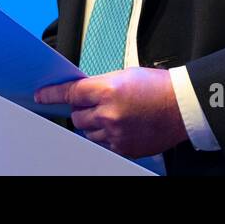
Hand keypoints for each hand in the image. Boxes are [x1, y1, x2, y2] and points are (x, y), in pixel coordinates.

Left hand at [34, 67, 188, 157]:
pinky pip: (103, 145)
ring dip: (93, 124)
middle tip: (95, 104)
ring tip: (112, 115)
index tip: (41, 96)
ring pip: (88, 132)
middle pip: (78, 116)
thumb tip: (84, 92)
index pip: (71, 93)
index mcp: (108, 90)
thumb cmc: (158, 87)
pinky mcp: (124, 149)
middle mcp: (109, 114)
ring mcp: (116, 134)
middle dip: (82, 110)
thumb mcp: (126, 75)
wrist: (183, 107)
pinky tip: (120, 127)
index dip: (52, 95)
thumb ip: (102, 85)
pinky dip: (106, 136)